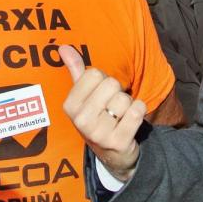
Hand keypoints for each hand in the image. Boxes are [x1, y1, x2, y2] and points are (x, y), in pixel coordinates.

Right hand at [60, 45, 145, 181]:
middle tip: (111, 107)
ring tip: (120, 116)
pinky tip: (130, 121)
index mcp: (70, 106)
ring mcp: (99, 133)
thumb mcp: (83, 97)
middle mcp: (81, 121)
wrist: (112, 155)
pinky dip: (139, 111)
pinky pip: (137, 111)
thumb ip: (75, 70)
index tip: (99, 95)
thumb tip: (64, 47)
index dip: (102, 81)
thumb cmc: (97, 117)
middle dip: (117, 92)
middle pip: (111, 84)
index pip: (94, 74)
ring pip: (125, 98)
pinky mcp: (119, 142)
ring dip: (128, 104)